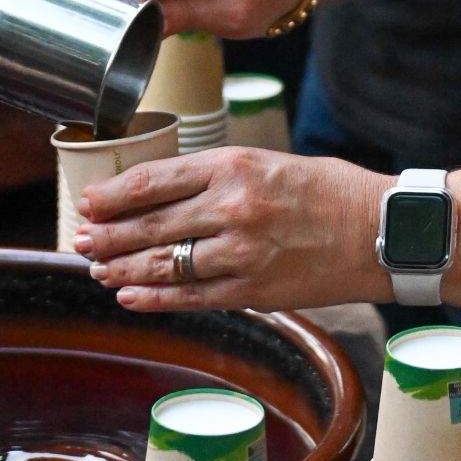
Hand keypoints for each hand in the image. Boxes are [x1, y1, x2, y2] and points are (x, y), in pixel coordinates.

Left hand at [74, 148, 385, 312]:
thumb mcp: (268, 162)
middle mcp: (233, 207)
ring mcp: (242, 252)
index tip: (88, 202)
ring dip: (123, 270)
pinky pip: (192, 297)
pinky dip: (156, 298)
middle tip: (78, 240)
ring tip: (98, 270)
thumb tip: (160, 193)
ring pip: (164, 264)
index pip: (153, 180)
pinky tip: (131, 297)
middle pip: (149, 225)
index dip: (111, 195)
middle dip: (106, 236)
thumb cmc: (328, 191)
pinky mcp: (254, 290)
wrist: (382, 231)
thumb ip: (216, 176)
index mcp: (234, 166)